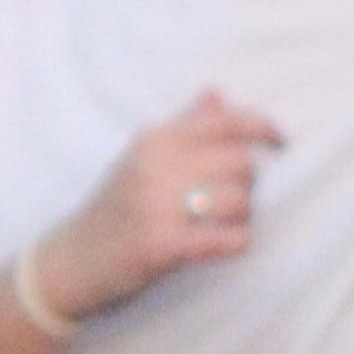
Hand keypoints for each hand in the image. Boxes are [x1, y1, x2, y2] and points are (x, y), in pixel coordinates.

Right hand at [29, 89, 284, 322]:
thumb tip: (218, 93)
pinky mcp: (161, 246)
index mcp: (156, 139)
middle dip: (248, 185)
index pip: (225, 121)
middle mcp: (156, 166)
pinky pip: (227, 239)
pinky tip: (228, 243)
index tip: (281, 142)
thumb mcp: (142, 157)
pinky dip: (237, 242)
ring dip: (242, 217)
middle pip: (241, 163)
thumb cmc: (116, 206)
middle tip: (230, 200)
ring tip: (222, 224)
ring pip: (240, 202)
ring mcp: (156, 206)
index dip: (263, 128)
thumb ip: (184, 125)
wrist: (73, 259)